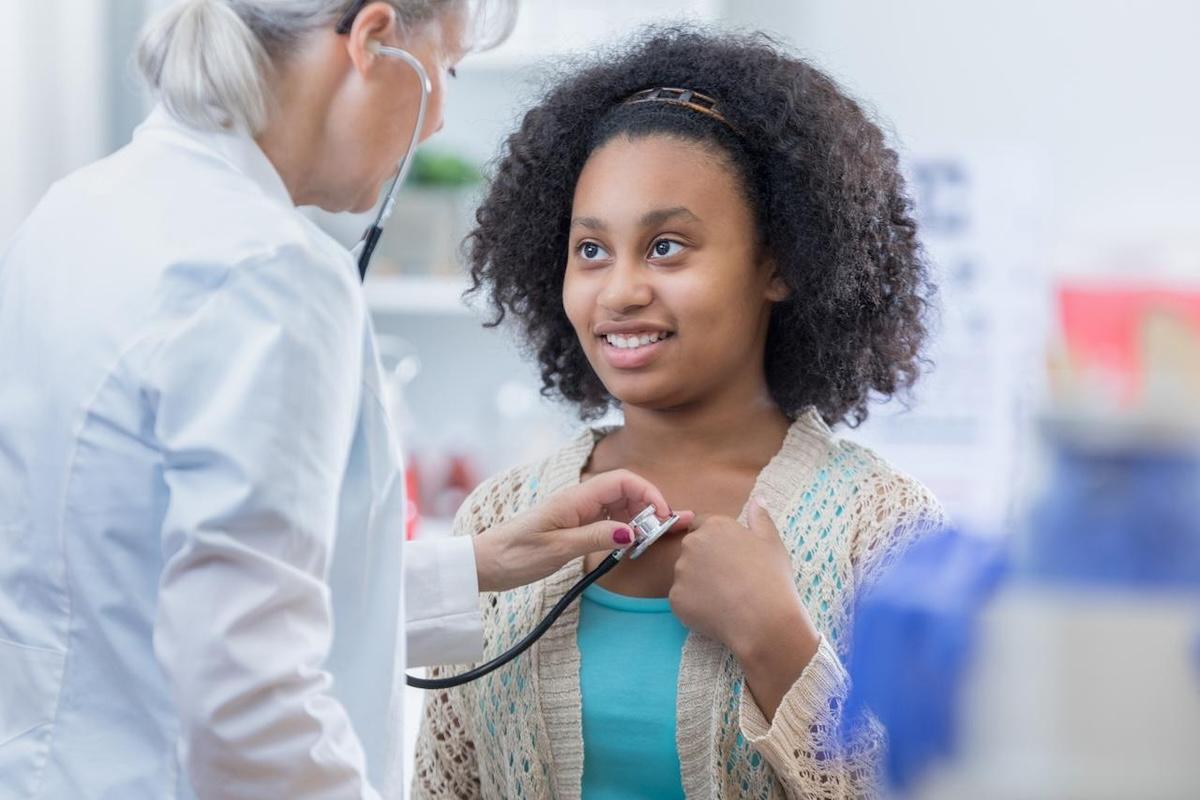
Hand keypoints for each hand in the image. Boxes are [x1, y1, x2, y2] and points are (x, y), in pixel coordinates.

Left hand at [473, 469, 693, 592]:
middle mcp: (580, 501)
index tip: (663, 517)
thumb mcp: (557, 549)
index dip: (648, 493)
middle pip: (626, 492)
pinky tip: (633, 545)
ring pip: (620, 507)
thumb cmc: (515, 554)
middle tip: (668, 531)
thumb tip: (633, 531)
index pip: (622, 481)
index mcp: (575, 498)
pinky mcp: (575, 527)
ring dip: (640, 520)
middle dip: (651, 507)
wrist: (486, 563)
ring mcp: (578, 513)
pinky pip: (608, 522)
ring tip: (654, 540)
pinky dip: (625, 530)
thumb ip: (596, 537)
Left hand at [669, 498, 819, 719]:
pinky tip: (716, 613)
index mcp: (714, 526)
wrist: (764, 619)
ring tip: (725, 599)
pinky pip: (682, 600)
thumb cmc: (771, 577)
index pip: (702, 526)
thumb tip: (758, 500)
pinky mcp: (675, 598)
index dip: (715, 542)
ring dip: (698, 584)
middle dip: (705, 562)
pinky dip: (694, 606)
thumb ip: (760, 518)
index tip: (728, 558)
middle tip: (729, 581)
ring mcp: (680, 572)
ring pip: (686, 576)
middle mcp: (692, 544)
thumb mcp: (772, 542)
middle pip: (692, 551)